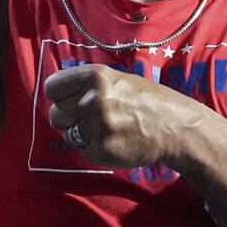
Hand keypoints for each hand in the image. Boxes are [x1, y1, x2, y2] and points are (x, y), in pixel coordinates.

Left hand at [44, 64, 192, 169]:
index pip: (52, 87)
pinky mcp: (100, 150)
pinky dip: (93, 147)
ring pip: (66, 132)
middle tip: (95, 117)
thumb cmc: (145, 100)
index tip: (72, 99)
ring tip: (106, 127)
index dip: (61, 95)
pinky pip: (81, 149)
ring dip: (80, 133)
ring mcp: (95, 126)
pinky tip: (113, 140)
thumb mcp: (116, 78)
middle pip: (55, 112)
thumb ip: (86, 84)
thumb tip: (56, 93)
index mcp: (94, 76)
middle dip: (70, 116)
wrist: (174, 127)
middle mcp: (92, 99)